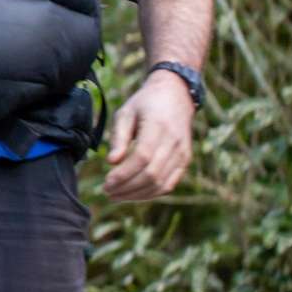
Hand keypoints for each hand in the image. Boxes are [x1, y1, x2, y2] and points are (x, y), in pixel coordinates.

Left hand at [103, 72, 195, 200]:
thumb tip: (111, 162)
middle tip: (107, 192)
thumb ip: (118, 137)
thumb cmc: (145, 104)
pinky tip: (133, 194)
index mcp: (159, 126)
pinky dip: (151, 194)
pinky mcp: (185, 160)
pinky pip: (169, 184)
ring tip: (116, 196)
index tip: (106, 182)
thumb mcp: (125, 113)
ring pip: (161, 184)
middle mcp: (174, 142)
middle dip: (127, 188)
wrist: (176, 95)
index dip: (124, 174)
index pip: (142, 158)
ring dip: (137, 195)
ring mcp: (183, 153)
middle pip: (151, 174)